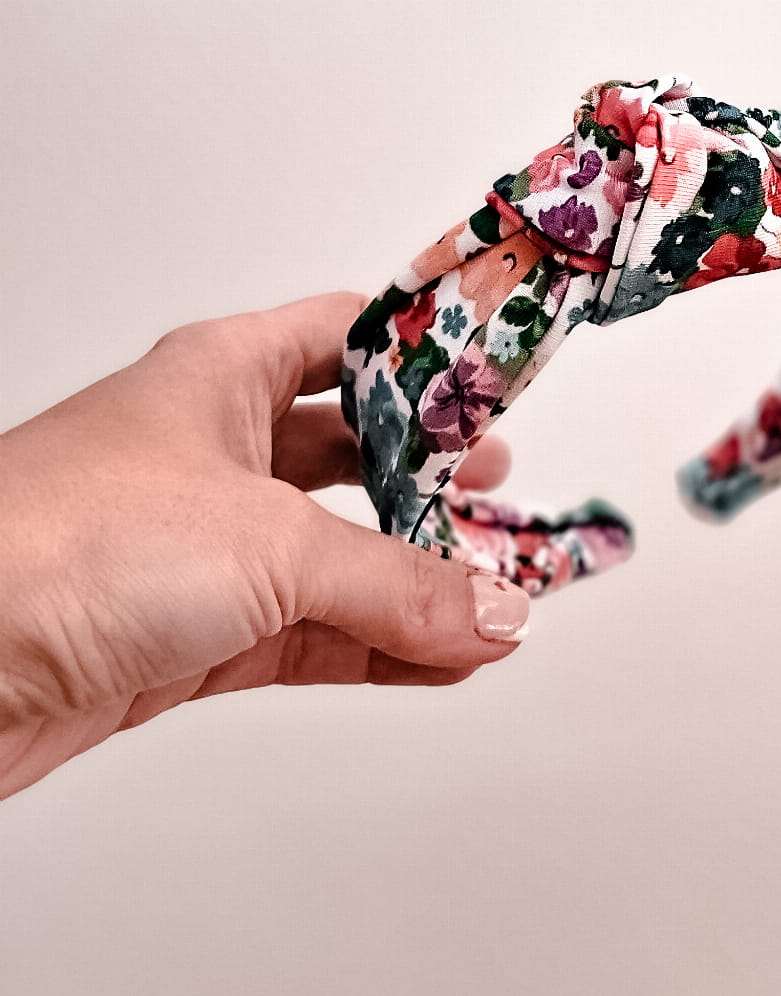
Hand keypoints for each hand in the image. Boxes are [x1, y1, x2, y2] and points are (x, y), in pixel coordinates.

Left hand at [0, 293, 526, 799]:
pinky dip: (377, 648)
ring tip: (496, 601)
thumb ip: (398, 583)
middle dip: (428, 478)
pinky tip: (440, 658)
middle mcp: (211, 450)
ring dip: (414, 583)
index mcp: (222, 373)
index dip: (427, 356)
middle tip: (504, 494)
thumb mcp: (268, 543)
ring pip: (334, 556)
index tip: (504, 376)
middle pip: (348, 452)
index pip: (349, 338)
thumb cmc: (62, 543)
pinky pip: (308, 634)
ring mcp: (197, 548)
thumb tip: (497, 610)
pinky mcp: (183, 638)